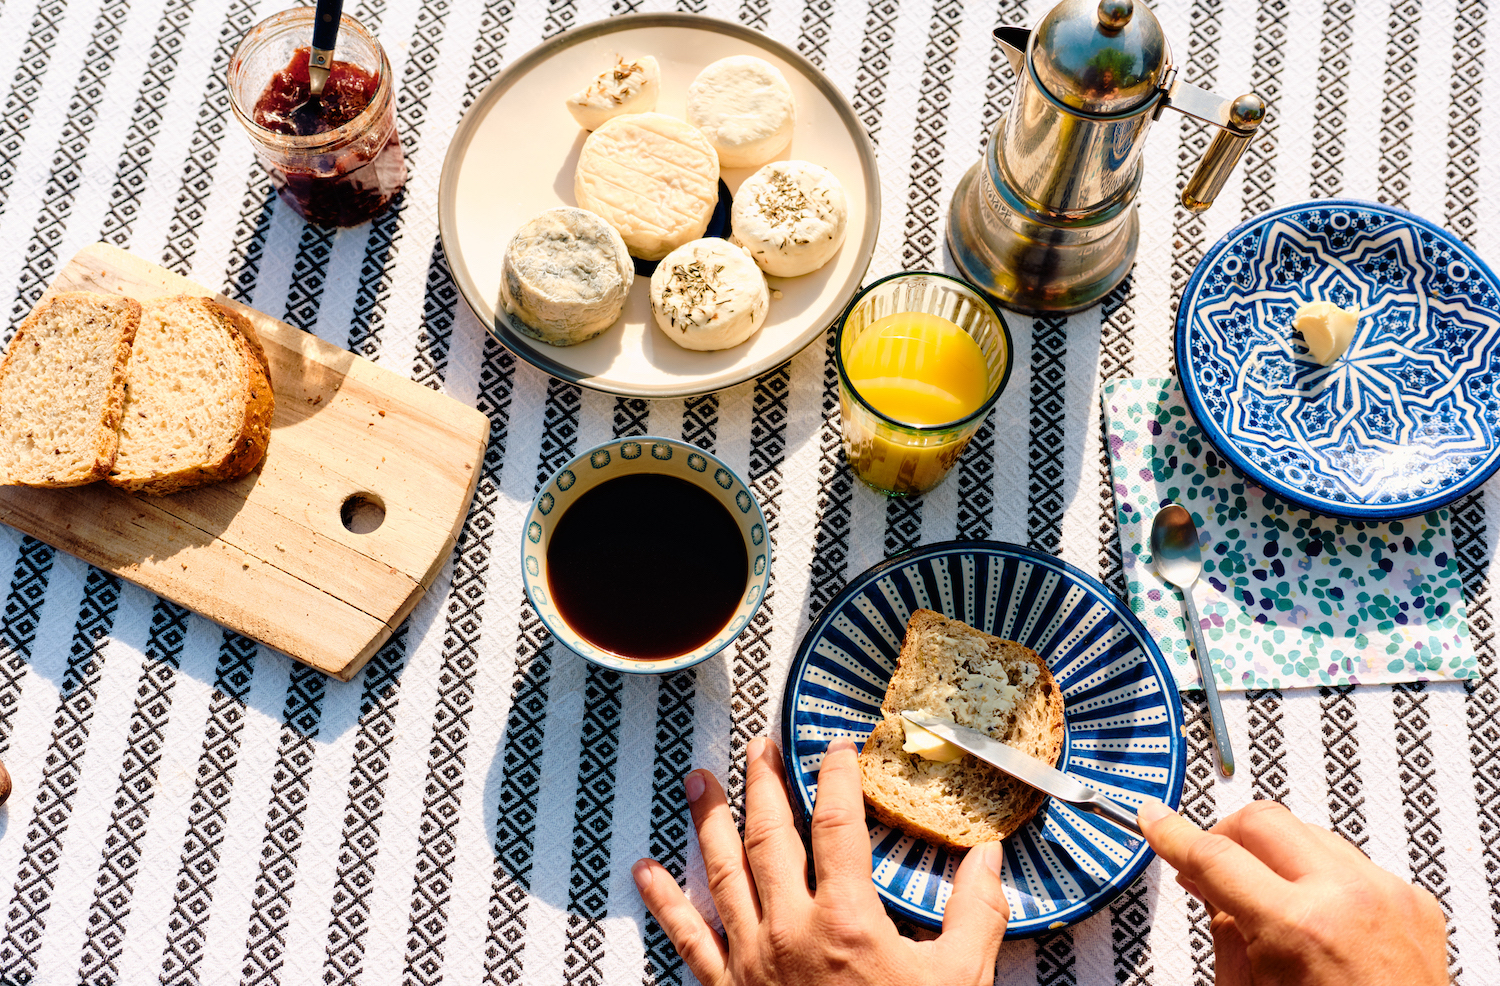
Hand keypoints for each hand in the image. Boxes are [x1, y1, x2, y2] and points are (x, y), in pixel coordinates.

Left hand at [633, 735, 1010, 985]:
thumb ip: (976, 914)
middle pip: (770, 836)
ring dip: (708, 822)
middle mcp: (790, 932)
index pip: (838, 824)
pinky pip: (689, 939)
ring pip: (722, 873)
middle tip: (757, 746)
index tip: (836, 746)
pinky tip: (645, 871)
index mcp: (847, 922)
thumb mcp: (958, 980)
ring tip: (698, 781)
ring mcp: (752, 961)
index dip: (836, 777)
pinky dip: (665, 901)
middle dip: (762, 784)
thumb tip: (989, 858)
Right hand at [1139, 798, 1446, 985]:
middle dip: (1225, 835)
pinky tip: (1314, 911)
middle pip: (1261, 820)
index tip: (1155, 819)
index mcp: (1300, 927)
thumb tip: (1205, 879)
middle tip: (1210, 863)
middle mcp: (1348, 898)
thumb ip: (1222, 926)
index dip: (1172, 834)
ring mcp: (1387, 894)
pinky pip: (1350, 861)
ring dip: (1275, 855)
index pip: (1214, 855)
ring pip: (1306, 832)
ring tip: (1266, 896)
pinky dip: (1320, 876)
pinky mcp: (1412, 899)